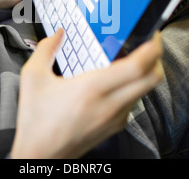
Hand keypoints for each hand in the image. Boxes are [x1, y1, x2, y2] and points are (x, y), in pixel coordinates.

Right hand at [10, 29, 163, 158]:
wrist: (39, 156)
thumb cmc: (36, 121)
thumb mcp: (32, 78)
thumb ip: (45, 49)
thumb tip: (58, 33)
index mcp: (91, 89)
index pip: (138, 67)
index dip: (152, 47)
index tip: (152, 34)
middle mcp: (109, 104)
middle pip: (152, 78)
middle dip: (157, 56)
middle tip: (147, 42)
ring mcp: (115, 118)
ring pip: (145, 90)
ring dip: (145, 71)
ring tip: (131, 57)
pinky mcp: (115, 126)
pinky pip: (134, 101)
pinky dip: (134, 86)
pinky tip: (118, 79)